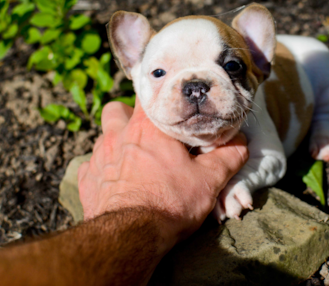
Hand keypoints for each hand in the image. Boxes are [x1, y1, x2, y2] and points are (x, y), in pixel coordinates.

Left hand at [78, 98, 248, 246]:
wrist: (132, 236)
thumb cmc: (170, 203)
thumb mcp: (209, 180)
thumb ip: (228, 156)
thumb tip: (241, 142)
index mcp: (147, 127)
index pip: (146, 93)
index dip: (155, 96)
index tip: (165, 104)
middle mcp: (117, 135)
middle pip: (115, 109)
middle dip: (127, 116)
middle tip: (146, 134)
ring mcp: (99, 157)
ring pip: (102, 137)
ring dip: (115, 143)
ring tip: (133, 160)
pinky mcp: (87, 181)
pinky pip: (90, 166)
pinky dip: (102, 170)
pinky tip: (116, 182)